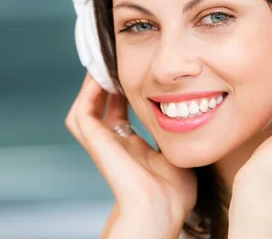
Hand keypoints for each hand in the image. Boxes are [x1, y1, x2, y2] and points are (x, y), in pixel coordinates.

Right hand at [65, 73, 196, 237]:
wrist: (161, 208)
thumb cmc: (173, 191)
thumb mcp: (176, 152)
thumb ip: (175, 136)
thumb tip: (188, 117)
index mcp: (131, 148)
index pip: (119, 114)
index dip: (123, 93)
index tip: (132, 74)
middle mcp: (114, 144)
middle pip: (100, 108)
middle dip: (106, 85)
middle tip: (114, 64)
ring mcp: (101, 144)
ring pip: (85, 109)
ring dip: (93, 87)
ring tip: (104, 66)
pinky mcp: (95, 142)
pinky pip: (83, 113)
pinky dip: (88, 93)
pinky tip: (101, 77)